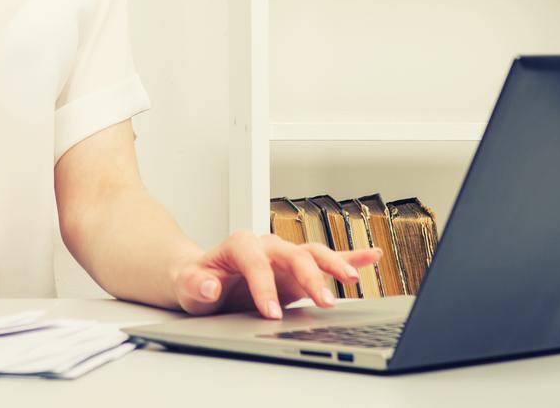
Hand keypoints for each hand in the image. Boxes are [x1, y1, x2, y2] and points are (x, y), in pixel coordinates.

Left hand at [169, 229, 381, 317]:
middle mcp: (267, 245)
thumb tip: (211, 284)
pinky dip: (350, 258)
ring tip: (352, 281)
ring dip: (334, 266)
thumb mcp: (188, 285)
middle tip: (323, 302)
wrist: (205, 280)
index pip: (256, 262)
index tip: (271, 313)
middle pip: (292, 254)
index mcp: (240, 245)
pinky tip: (372, 257)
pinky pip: (327, 260)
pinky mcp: (298, 270)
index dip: (264, 287)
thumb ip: (196, 284)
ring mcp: (285, 256)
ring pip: (313, 254)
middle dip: (309, 276)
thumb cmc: (198, 281)